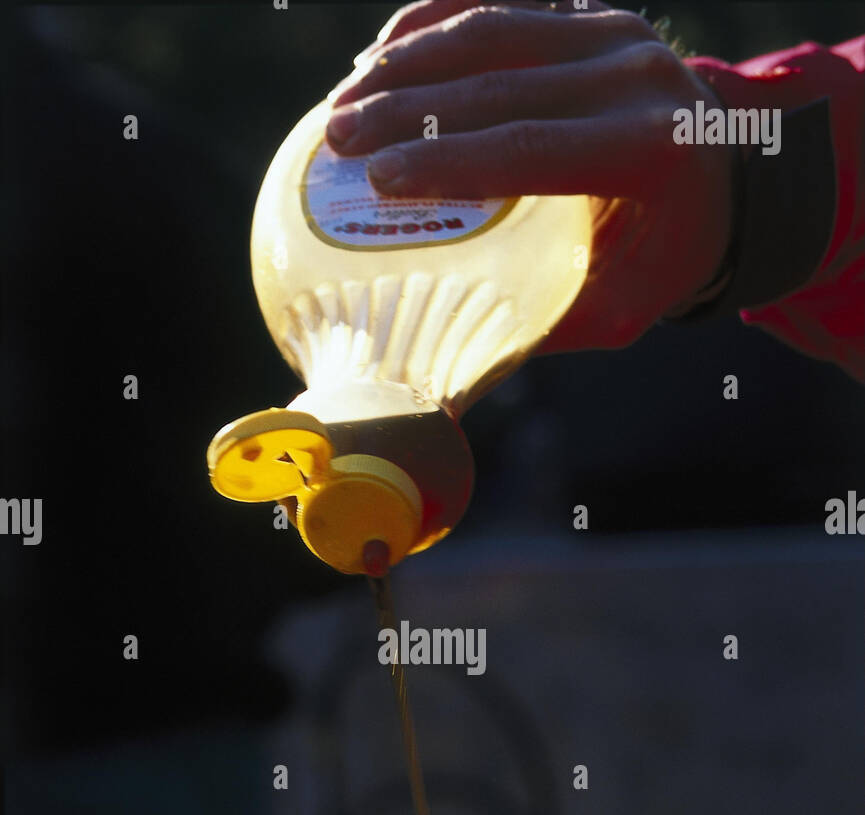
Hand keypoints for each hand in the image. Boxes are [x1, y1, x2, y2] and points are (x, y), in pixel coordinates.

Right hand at [324, 1, 734, 352]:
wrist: (731, 175)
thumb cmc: (666, 254)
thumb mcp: (625, 308)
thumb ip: (548, 323)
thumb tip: (451, 356)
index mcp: (649, 149)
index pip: (531, 147)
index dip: (448, 160)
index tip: (378, 179)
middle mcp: (633, 76)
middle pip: (498, 83)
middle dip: (406, 109)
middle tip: (335, 140)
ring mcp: (612, 31)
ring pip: (491, 29)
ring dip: (406, 61)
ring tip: (341, 102)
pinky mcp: (588, 12)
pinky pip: (500, 4)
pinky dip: (433, 21)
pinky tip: (379, 53)